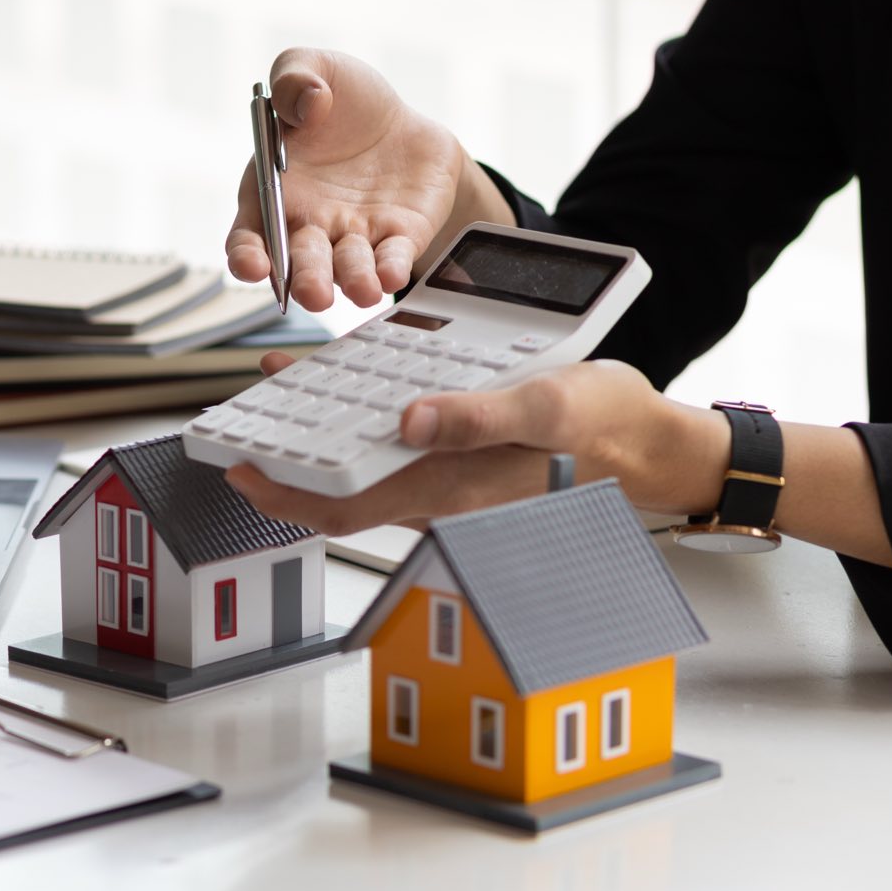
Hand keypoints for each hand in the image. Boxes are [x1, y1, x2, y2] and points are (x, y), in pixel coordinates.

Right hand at [225, 48, 514, 310]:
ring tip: (363, 291)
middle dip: (307, 280)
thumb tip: (308, 104)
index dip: (247, 255)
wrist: (404, 121)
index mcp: (274, 192)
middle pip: (302, 262)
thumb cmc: (344, 102)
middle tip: (315, 294)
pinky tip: (392, 273)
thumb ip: (294, 75)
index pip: (250, 234)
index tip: (252, 266)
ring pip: (349, 267)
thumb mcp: (314, 67)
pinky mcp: (399, 235)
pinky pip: (393, 255)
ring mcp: (355, 234)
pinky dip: (392, 267)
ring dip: (353, 281)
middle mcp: (310, 224)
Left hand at [225, 361, 728, 534]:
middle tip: (243, 425)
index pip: (344, 509)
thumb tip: (406, 423)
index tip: (237, 466)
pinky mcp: (459, 460)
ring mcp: (447, 480)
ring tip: (281, 394)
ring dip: (319, 438)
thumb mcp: (546, 407)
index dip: (284, 494)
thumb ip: (477, 417)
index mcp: (450, 489)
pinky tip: (346, 382)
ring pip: (362, 469)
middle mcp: (438, 494)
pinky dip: (360, 421)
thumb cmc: (605, 426)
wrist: (653, 447)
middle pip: (338, 492)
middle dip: (286, 464)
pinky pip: (393, 450)